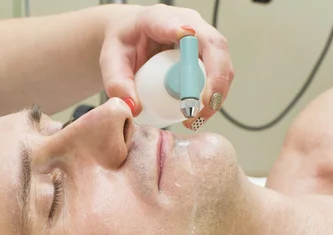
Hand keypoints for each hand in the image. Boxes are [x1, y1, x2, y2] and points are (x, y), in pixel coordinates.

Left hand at [100, 4, 233, 129]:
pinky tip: (198, 113)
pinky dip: (213, 96)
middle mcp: (188, 23)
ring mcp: (202, 38)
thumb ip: (116, 83)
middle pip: (214, 47)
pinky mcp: (208, 54)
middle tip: (200, 109)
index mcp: (158, 18)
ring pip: (222, 63)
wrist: (131, 37)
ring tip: (196, 118)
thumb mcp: (110, 61)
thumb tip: (133, 107)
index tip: (189, 60)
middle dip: (214, 81)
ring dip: (216, 93)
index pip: (177, 25)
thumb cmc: (123, 44)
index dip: (187, 39)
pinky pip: (220, 74)